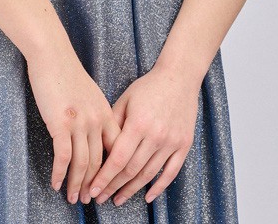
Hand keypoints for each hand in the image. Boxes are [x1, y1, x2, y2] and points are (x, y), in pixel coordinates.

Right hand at [25, 45, 121, 204]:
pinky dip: (60, 174)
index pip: (116, 150)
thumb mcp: (90, 94)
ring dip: (78, 185)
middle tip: (90, 200)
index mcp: (106, 113)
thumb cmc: (68, 73)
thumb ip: (96, 114)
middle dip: (96, 185)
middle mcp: (96, 121)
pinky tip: (56, 184)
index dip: (113, 172)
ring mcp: (79, 123)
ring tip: (74, 198)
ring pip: (82, 163)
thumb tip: (97, 135)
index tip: (109, 186)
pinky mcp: (61, 123)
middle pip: (100, 162)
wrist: (52, 55)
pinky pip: (63, 157)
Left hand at [86, 63, 199, 206]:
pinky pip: (171, 173)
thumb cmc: (149, 87)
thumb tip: (100, 147)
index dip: (105, 177)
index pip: (118, 158)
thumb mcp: (126, 99)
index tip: (94, 189)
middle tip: (100, 198)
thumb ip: (113, 123)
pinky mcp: (184, 145)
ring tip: (118, 199)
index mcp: (138, 123)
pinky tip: (148, 197)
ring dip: (132, 190)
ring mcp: (171, 142)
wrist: (179, 77)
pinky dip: (159, 188)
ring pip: (149, 174)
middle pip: (131, 170)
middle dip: (113, 187)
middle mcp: (155, 136)